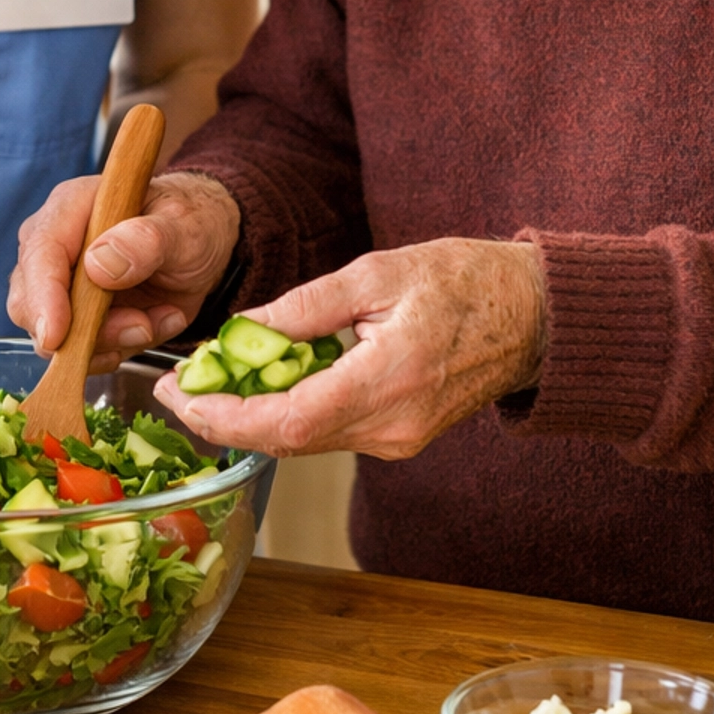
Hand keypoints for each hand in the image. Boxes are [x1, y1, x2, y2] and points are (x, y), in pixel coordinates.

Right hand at [8, 170, 241, 368]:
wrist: (205, 247)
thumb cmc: (190, 224)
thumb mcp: (183, 226)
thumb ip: (147, 240)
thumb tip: (98, 264)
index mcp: (72, 209)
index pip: (40, 253)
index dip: (43, 297)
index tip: (57, 335)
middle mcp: (56, 247)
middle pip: (30, 303)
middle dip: (84, 331)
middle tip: (141, 326)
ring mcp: (62, 286)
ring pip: (54, 337)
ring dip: (111, 341)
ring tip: (156, 319)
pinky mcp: (77, 318)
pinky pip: (81, 351)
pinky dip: (120, 348)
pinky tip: (152, 323)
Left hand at [155, 238, 546, 458]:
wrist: (534, 316)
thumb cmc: (465, 282)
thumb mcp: (377, 272)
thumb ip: (306, 307)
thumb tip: (244, 329)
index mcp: (388, 380)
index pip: (289, 422)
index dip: (226, 417)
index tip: (180, 397)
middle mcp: (392, 426)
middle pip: (289, 440)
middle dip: (224, 417)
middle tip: (179, 386)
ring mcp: (398, 439)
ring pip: (307, 440)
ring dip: (253, 416)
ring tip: (212, 378)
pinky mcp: (400, 438)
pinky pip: (331, 432)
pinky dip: (290, 411)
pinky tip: (265, 382)